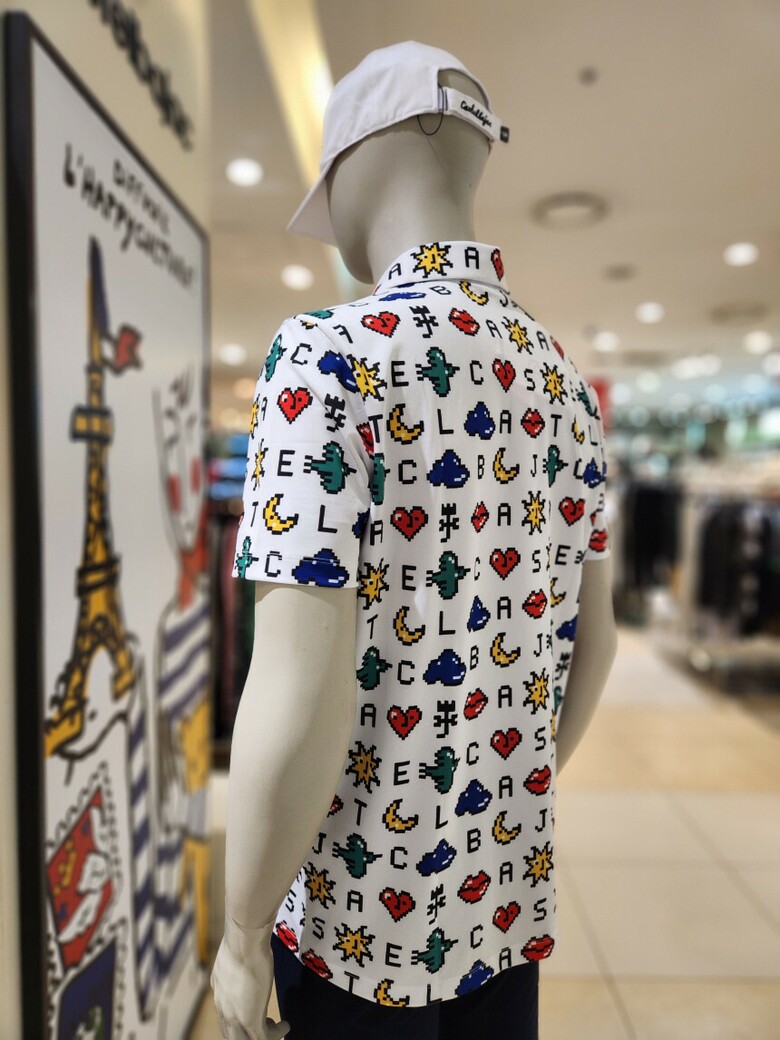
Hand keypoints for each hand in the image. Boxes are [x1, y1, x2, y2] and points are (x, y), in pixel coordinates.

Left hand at [211, 915, 289, 1039]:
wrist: (243, 943)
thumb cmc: (242, 940)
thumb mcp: (238, 951)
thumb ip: (241, 956)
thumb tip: (248, 943)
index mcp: (219, 989)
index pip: (224, 1013)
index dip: (237, 1017)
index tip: (253, 1008)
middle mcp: (222, 1006)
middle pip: (229, 1033)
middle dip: (244, 1034)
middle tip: (263, 1025)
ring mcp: (235, 1016)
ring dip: (259, 1037)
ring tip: (274, 1030)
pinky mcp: (250, 1020)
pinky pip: (263, 1038)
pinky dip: (276, 1034)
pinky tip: (286, 1025)